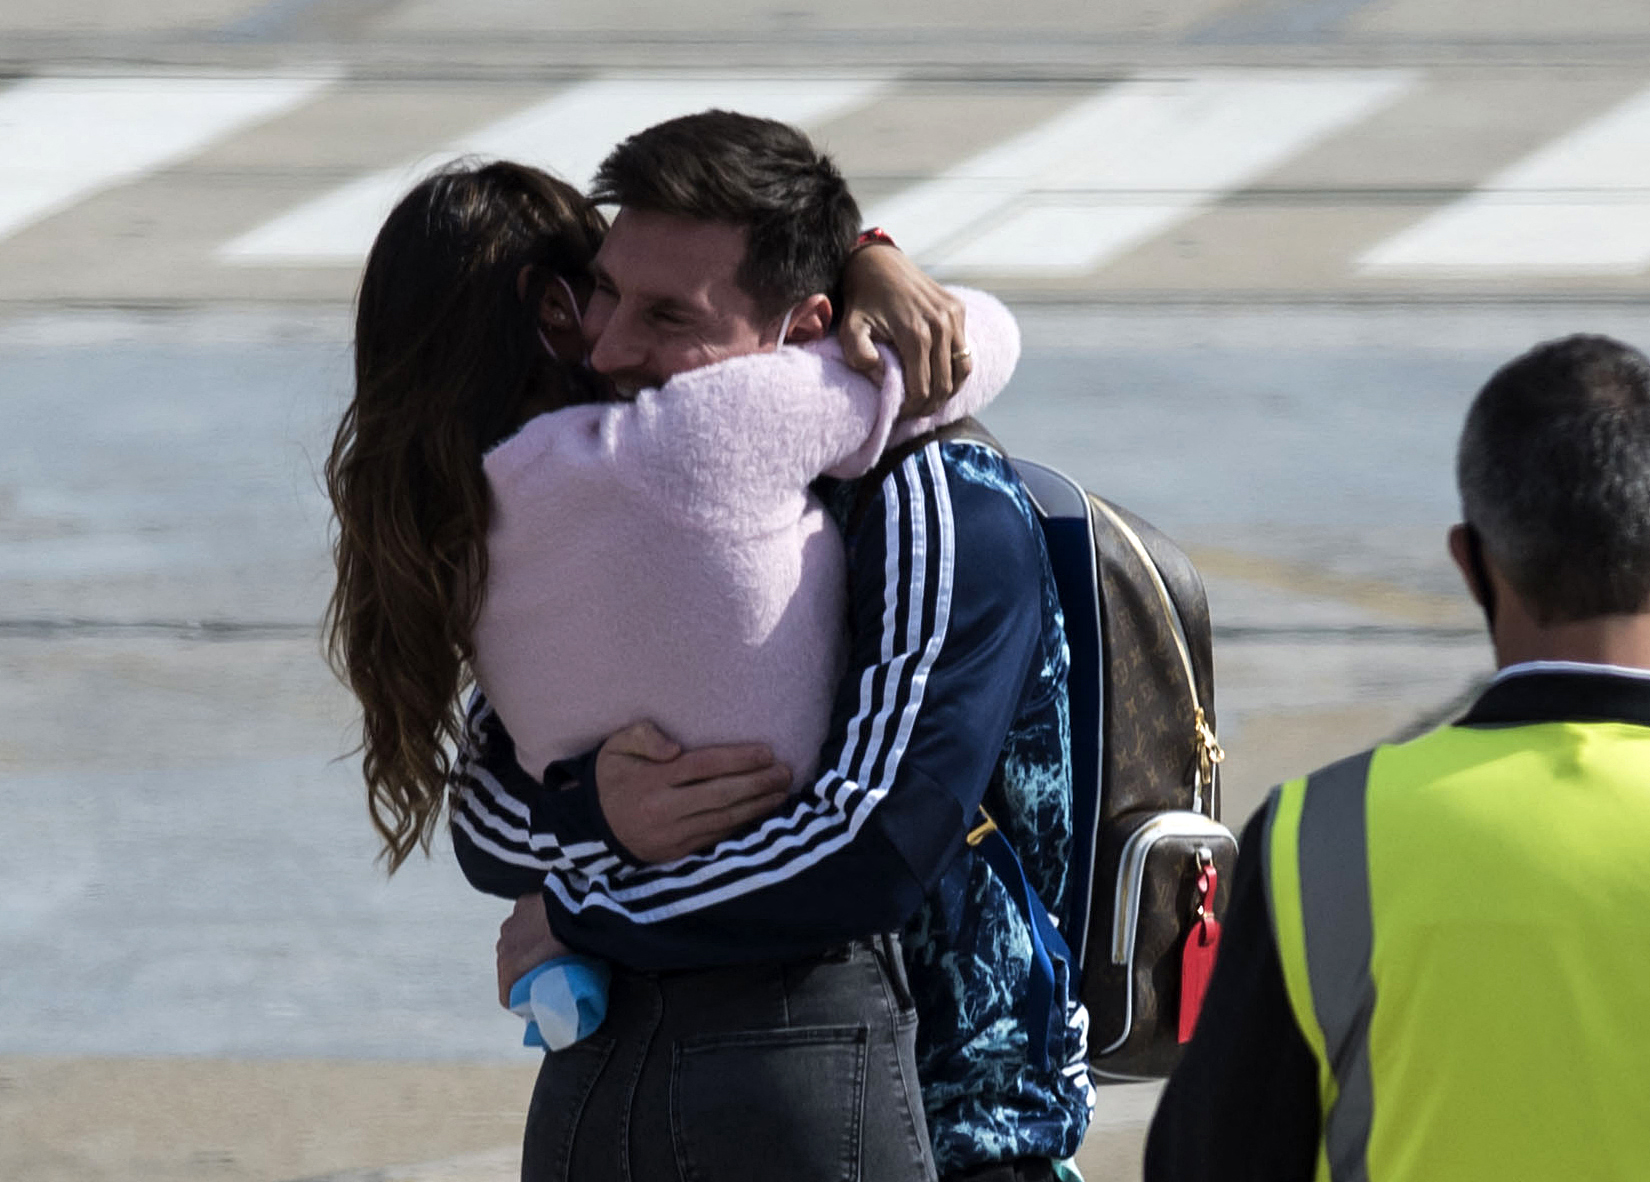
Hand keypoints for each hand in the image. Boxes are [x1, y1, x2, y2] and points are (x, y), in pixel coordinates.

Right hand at [496, 893, 568, 1008]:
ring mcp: (511, 924)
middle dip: (526, 972)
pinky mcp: (521, 905)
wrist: (579, 912)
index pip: (508, 998)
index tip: (539, 1002)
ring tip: (551, 946)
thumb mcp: (567, 981)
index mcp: (511, 969)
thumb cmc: (571, 947)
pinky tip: (552, 924)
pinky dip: (534, 925)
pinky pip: (524, 921)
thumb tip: (573, 1012)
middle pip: (510, 969)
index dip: (523, 1003)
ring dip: (528, 947)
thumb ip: (559, 995)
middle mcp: (504, 947)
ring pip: (515, 943)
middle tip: (549, 972)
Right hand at [595, 721, 792, 863]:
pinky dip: (742, 825)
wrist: (590, 827)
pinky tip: (762, 813)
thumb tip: (676, 748)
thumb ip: (644, 736)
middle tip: (785, 772)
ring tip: (782, 791)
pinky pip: (716, 837)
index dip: (738, 759)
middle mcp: (664, 809)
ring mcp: (673, 835)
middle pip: (720, 795)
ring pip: (723, 820)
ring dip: (758, 806)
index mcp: (651, 781)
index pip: (703, 767)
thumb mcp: (616, 747)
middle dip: (757, 784)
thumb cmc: (612, 778)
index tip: (766, 752)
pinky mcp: (678, 852)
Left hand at [838, 244, 970, 416]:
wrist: (879, 262)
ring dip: (947, 392)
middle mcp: (940, 326)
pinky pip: (965, 351)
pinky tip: (940, 378)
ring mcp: (953, 317)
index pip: (922, 388)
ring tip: (929, 400)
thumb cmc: (862, 299)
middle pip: (944, 385)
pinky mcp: (959, 310)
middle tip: (914, 413)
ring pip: (961, 371)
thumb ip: (859, 355)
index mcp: (915, 334)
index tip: (900, 414)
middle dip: (929, 406)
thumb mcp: (850, 327)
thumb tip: (882, 378)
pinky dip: (956, 371)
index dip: (912, 408)